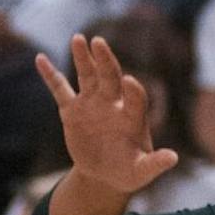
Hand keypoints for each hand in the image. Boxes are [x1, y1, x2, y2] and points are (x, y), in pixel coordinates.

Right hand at [35, 33, 177, 194]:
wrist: (104, 176)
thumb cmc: (128, 172)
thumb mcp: (142, 172)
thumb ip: (156, 164)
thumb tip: (174, 158)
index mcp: (132, 116)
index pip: (135, 98)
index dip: (133, 90)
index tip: (129, 81)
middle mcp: (113, 103)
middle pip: (110, 77)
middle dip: (105, 61)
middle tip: (99, 43)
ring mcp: (91, 103)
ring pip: (87, 75)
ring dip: (82, 57)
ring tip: (79, 39)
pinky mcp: (72, 110)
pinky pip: (60, 89)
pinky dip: (50, 75)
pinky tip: (40, 59)